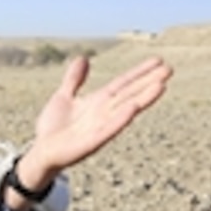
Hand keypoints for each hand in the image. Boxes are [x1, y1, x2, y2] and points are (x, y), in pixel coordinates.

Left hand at [17, 56, 172, 194]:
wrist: (41, 151)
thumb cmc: (53, 127)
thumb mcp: (63, 97)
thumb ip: (74, 79)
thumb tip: (82, 58)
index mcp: (98, 101)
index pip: (123, 83)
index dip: (139, 72)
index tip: (158, 60)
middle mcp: (103, 113)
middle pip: (130, 94)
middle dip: (148, 82)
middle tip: (169, 69)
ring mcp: (99, 127)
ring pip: (125, 110)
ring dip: (143, 99)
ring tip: (161, 86)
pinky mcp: (91, 142)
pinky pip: (109, 130)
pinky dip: (121, 119)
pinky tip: (133, 109)